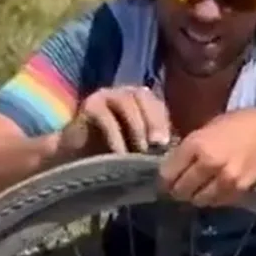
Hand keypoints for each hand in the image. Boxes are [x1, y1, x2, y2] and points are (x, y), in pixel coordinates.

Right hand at [57, 86, 171, 157]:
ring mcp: (105, 96)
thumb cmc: (112, 156)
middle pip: (144, 97)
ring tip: (141, 151)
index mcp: (140, 101)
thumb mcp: (139, 149)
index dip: (164, 122)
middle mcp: (124, 93)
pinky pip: (105, 117)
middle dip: (154, 122)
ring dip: (137, 127)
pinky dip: (115, 136)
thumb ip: (156, 144)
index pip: (158, 104)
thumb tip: (178, 151)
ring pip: (126, 104)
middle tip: (159, 146)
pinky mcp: (88, 105)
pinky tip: (120, 153)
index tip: (168, 146)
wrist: (77, 162)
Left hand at [159, 110, 255, 206]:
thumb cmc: (234, 125)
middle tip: (180, 186)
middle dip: (177, 190)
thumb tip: (167, 170)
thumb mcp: (205, 129)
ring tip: (198, 188)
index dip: (163, 181)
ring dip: (195, 196)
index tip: (165, 181)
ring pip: (197, 200)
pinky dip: (212, 198)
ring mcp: (225, 179)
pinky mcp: (238, 190)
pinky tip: (214, 187)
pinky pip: (216, 202)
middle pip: (180, 191)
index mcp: (196, 144)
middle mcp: (209, 163)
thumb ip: (187, 149)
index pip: (167, 174)